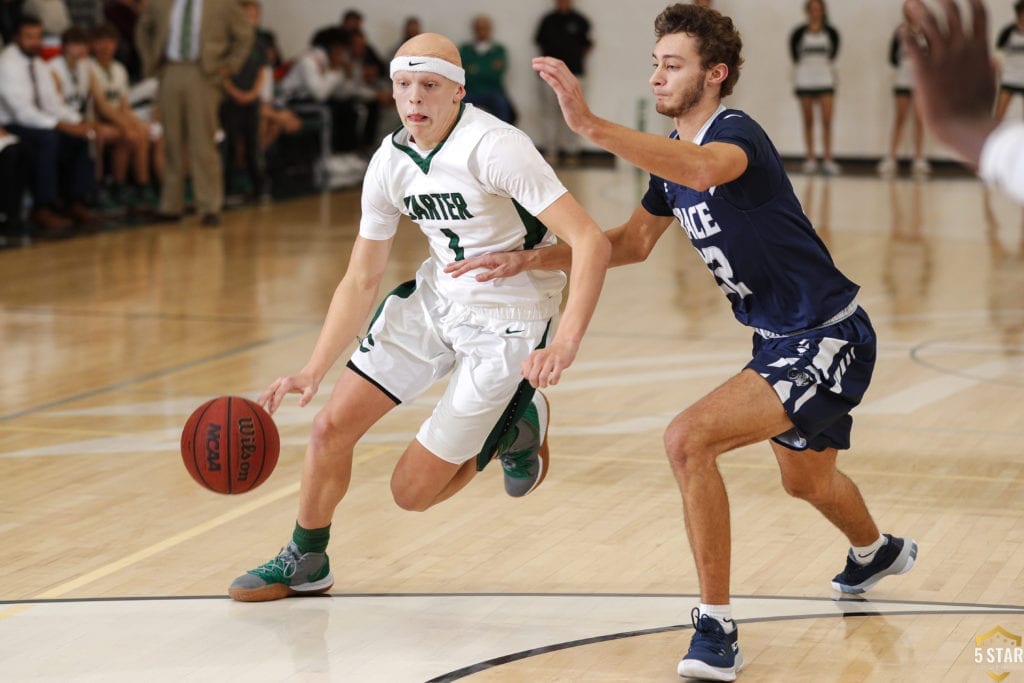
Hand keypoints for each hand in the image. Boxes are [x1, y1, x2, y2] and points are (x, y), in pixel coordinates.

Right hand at [258, 372, 319, 413]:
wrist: (309, 376)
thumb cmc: (310, 384)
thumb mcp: (311, 391)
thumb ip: (307, 398)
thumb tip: (300, 405)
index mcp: (288, 382)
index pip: (279, 393)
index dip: (275, 402)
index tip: (272, 412)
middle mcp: (281, 380)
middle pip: (269, 390)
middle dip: (263, 400)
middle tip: (258, 409)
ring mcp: (278, 382)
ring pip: (268, 391)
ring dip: (262, 400)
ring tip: (259, 411)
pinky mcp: (278, 385)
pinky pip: (270, 393)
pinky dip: (266, 400)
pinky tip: (265, 408)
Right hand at [443, 250, 530, 281]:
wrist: (523, 259)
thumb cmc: (514, 265)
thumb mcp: (503, 272)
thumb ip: (489, 275)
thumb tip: (476, 278)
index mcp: (487, 259)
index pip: (470, 265)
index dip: (461, 270)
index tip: (453, 275)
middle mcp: (485, 258)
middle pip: (467, 262)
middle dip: (456, 266)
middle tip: (445, 270)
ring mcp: (487, 259)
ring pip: (470, 261)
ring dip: (460, 264)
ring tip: (450, 267)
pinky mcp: (490, 260)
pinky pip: (475, 262)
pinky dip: (467, 264)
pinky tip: (464, 266)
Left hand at [521, 339, 577, 388]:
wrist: (563, 345)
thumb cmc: (550, 353)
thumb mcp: (536, 356)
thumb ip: (527, 364)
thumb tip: (522, 372)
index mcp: (533, 356)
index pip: (526, 373)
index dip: (528, 380)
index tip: (532, 380)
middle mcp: (540, 358)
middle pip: (533, 377)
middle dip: (535, 384)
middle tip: (538, 385)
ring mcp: (550, 360)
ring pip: (543, 378)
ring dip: (543, 384)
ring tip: (544, 384)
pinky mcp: (560, 363)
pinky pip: (555, 377)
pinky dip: (553, 382)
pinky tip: (552, 381)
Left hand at [531, 57, 593, 134]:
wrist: (584, 121)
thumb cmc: (577, 111)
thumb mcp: (570, 95)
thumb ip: (563, 87)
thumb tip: (554, 81)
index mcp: (573, 81)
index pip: (561, 65)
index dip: (549, 60)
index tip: (540, 60)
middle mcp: (572, 83)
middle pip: (558, 65)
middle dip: (545, 61)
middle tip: (534, 61)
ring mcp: (569, 89)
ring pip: (556, 72)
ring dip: (544, 67)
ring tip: (535, 66)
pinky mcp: (565, 97)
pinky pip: (556, 84)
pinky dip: (548, 77)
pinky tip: (541, 74)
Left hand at [901, 0, 997, 165]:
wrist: (961, 126)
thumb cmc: (976, 109)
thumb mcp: (989, 83)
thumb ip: (989, 68)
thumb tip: (993, 60)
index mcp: (980, 48)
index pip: (978, 14)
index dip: (971, 1)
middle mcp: (961, 47)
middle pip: (952, 13)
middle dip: (943, 0)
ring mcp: (942, 57)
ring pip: (929, 23)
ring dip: (919, 10)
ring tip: (911, 3)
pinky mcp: (923, 68)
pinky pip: (911, 43)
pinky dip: (905, 33)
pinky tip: (901, 30)